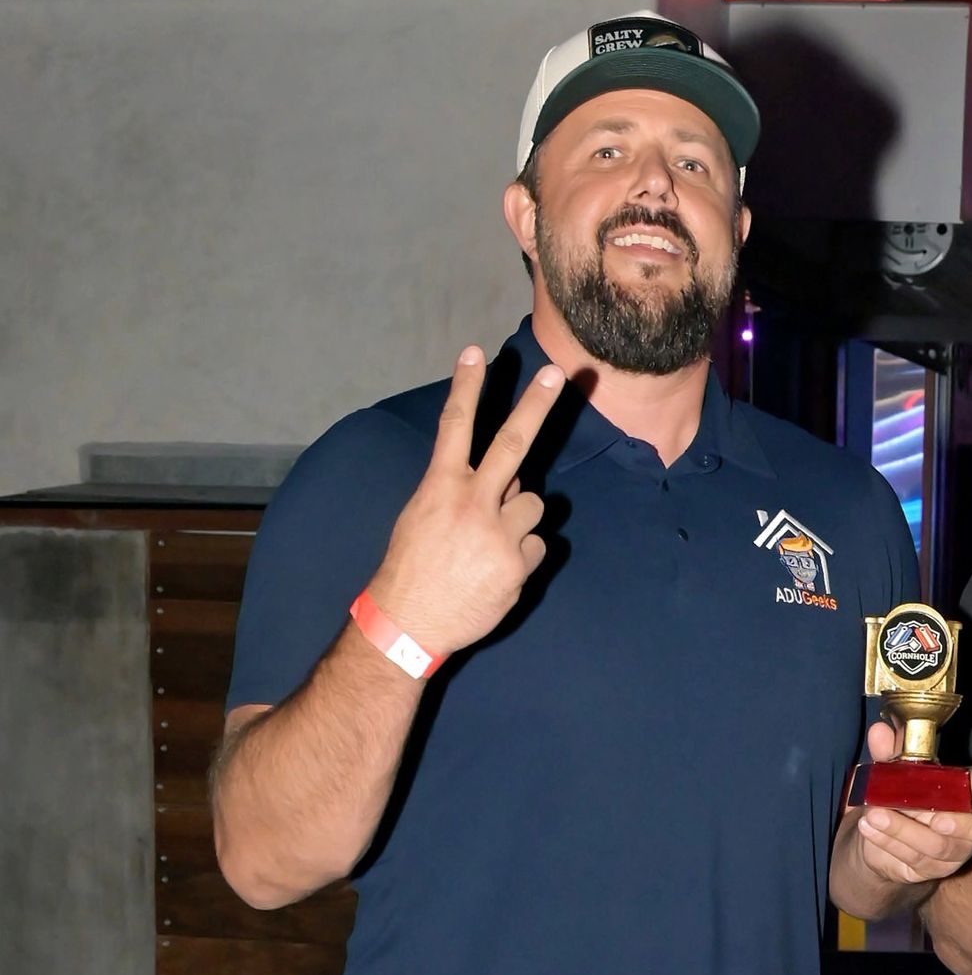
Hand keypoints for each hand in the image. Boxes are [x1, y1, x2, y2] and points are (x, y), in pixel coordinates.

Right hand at [364, 347, 564, 660]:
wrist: (410, 623)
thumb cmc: (414, 567)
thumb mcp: (424, 516)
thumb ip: (465, 490)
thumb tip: (509, 476)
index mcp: (441, 486)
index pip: (455, 425)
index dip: (467, 386)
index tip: (476, 351)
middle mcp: (472, 502)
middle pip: (513, 443)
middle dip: (536, 405)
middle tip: (557, 373)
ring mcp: (498, 533)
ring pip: (533, 504)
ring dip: (520, 518)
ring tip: (490, 545)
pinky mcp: (517, 564)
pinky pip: (537, 545)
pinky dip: (523, 556)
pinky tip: (496, 572)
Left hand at [851, 726, 971, 888]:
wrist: (880, 836)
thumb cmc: (901, 797)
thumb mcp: (896, 773)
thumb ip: (892, 754)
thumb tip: (879, 731)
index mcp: (971, 791)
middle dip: (967, 825)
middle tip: (937, 819)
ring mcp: (957, 850)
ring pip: (941, 846)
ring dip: (905, 830)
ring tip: (874, 814)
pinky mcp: (935, 869)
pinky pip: (915, 857)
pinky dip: (889, 840)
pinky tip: (868, 827)